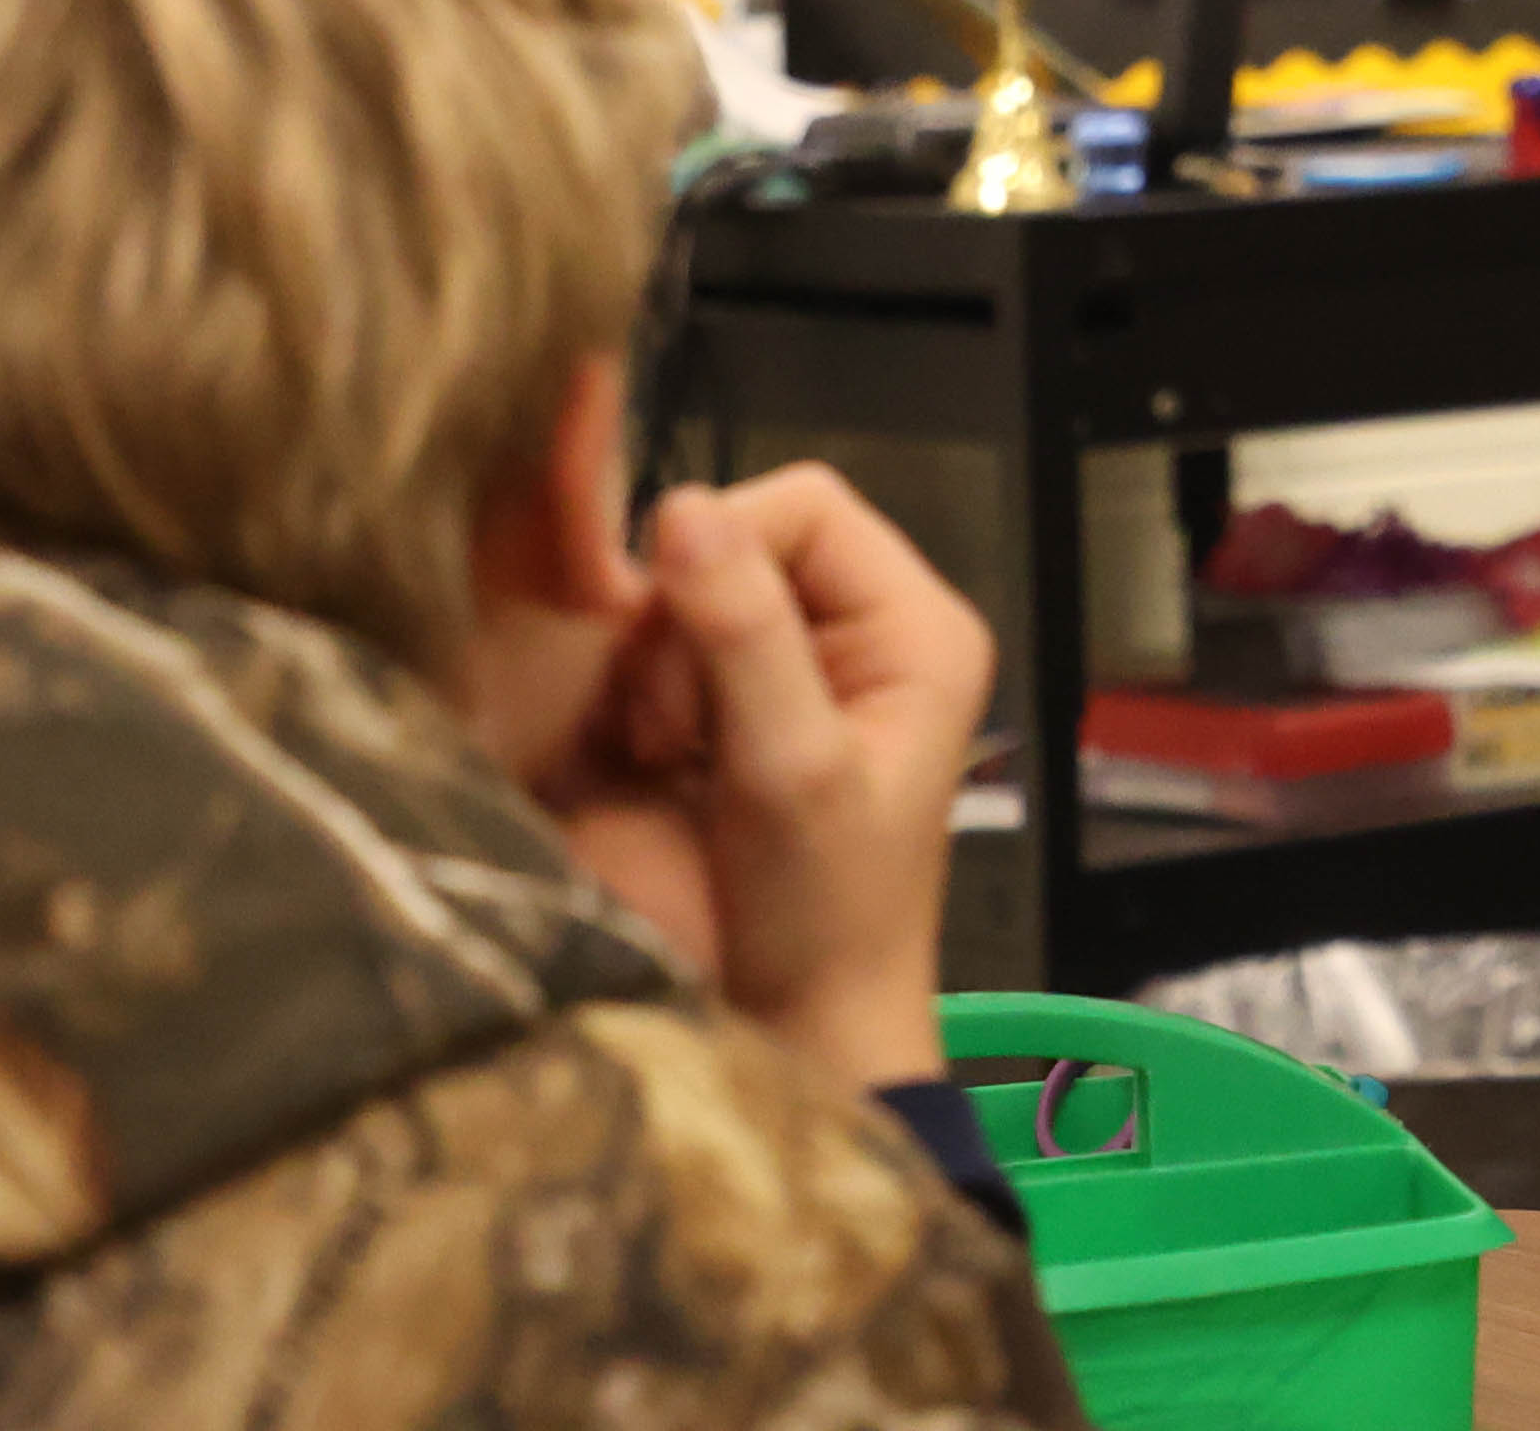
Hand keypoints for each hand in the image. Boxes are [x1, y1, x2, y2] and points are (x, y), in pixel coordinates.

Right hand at [568, 466, 995, 1091]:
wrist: (793, 1032)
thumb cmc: (824, 918)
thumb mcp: (791, 770)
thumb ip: (744, 636)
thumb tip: (683, 509)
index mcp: (911, 626)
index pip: (804, 505)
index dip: (729, 548)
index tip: (688, 644)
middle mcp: (852, 633)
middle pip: (730, 542)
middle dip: (680, 627)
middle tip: (678, 729)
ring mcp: (778, 674)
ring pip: (673, 599)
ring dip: (648, 671)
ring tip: (670, 757)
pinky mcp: (712, 718)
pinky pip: (643, 660)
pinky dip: (628, 704)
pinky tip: (651, 767)